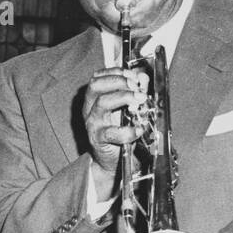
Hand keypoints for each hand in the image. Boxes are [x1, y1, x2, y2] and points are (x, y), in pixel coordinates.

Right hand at [83, 67, 148, 199]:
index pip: (98, 77)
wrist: (112, 160)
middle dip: (119, 81)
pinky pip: (111, 132)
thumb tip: (143, 79)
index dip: (116, 72)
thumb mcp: (128, 108)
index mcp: (94, 98)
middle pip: (96, 86)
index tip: (133, 75)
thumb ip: (135, 92)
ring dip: (124, 97)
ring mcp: (92, 123)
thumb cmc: (119, 131)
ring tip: (139, 101)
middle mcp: (90, 108)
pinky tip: (139, 129)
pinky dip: (128, 130)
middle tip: (136, 87)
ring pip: (102, 103)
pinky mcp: (98, 139)